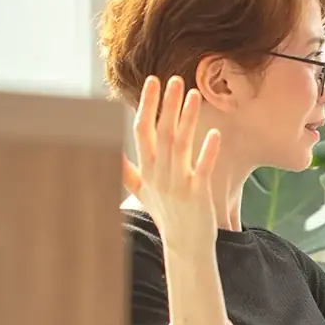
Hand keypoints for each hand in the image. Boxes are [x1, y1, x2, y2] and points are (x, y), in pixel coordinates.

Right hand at [122, 75, 221, 254]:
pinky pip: (202, 169)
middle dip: (168, 105)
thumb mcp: (141, 191)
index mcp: (147, 169)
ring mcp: (178, 183)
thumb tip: (110, 151)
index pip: (143, 129)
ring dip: (187, 119)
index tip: (153, 81)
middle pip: (162, 132)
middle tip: (175, 79)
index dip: (148, 104)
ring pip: (181, 145)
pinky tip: (214, 133)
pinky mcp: (198, 194)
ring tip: (195, 95)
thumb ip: (126, 169)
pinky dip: (207, 152)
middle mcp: (160, 173)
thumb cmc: (166, 215)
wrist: (184, 245)